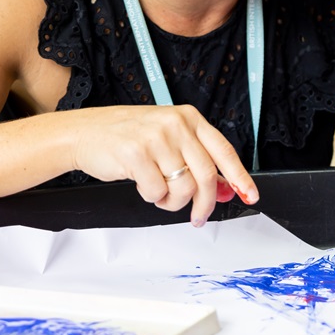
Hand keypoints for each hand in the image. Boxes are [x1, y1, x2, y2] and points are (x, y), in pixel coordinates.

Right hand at [71, 105, 258, 226]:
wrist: (85, 133)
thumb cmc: (127, 137)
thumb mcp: (168, 138)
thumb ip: (196, 159)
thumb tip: (225, 188)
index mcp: (189, 118)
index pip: (223, 150)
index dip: (240, 176)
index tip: (250, 195)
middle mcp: (176, 124)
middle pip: (206, 175)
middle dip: (205, 204)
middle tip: (199, 216)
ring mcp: (156, 138)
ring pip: (183, 187)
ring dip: (173, 202)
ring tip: (160, 194)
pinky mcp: (136, 154)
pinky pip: (156, 192)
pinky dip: (152, 197)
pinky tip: (144, 186)